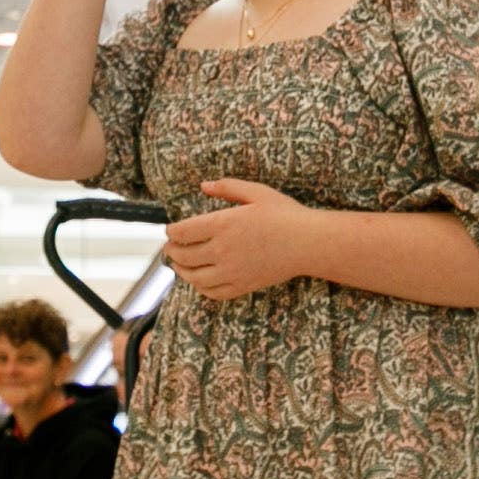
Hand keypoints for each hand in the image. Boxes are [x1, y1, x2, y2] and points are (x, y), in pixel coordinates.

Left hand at [166, 176, 316, 299]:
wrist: (309, 243)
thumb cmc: (285, 215)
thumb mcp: (257, 192)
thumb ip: (227, 187)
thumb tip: (203, 186)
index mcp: (223, 224)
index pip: (183, 232)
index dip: (171, 232)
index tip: (169, 230)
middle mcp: (223, 250)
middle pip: (184, 255)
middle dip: (172, 251)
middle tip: (169, 247)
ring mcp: (232, 271)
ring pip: (194, 277)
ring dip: (181, 271)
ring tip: (178, 265)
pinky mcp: (243, 286)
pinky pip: (213, 292)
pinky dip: (200, 288)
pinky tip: (199, 280)